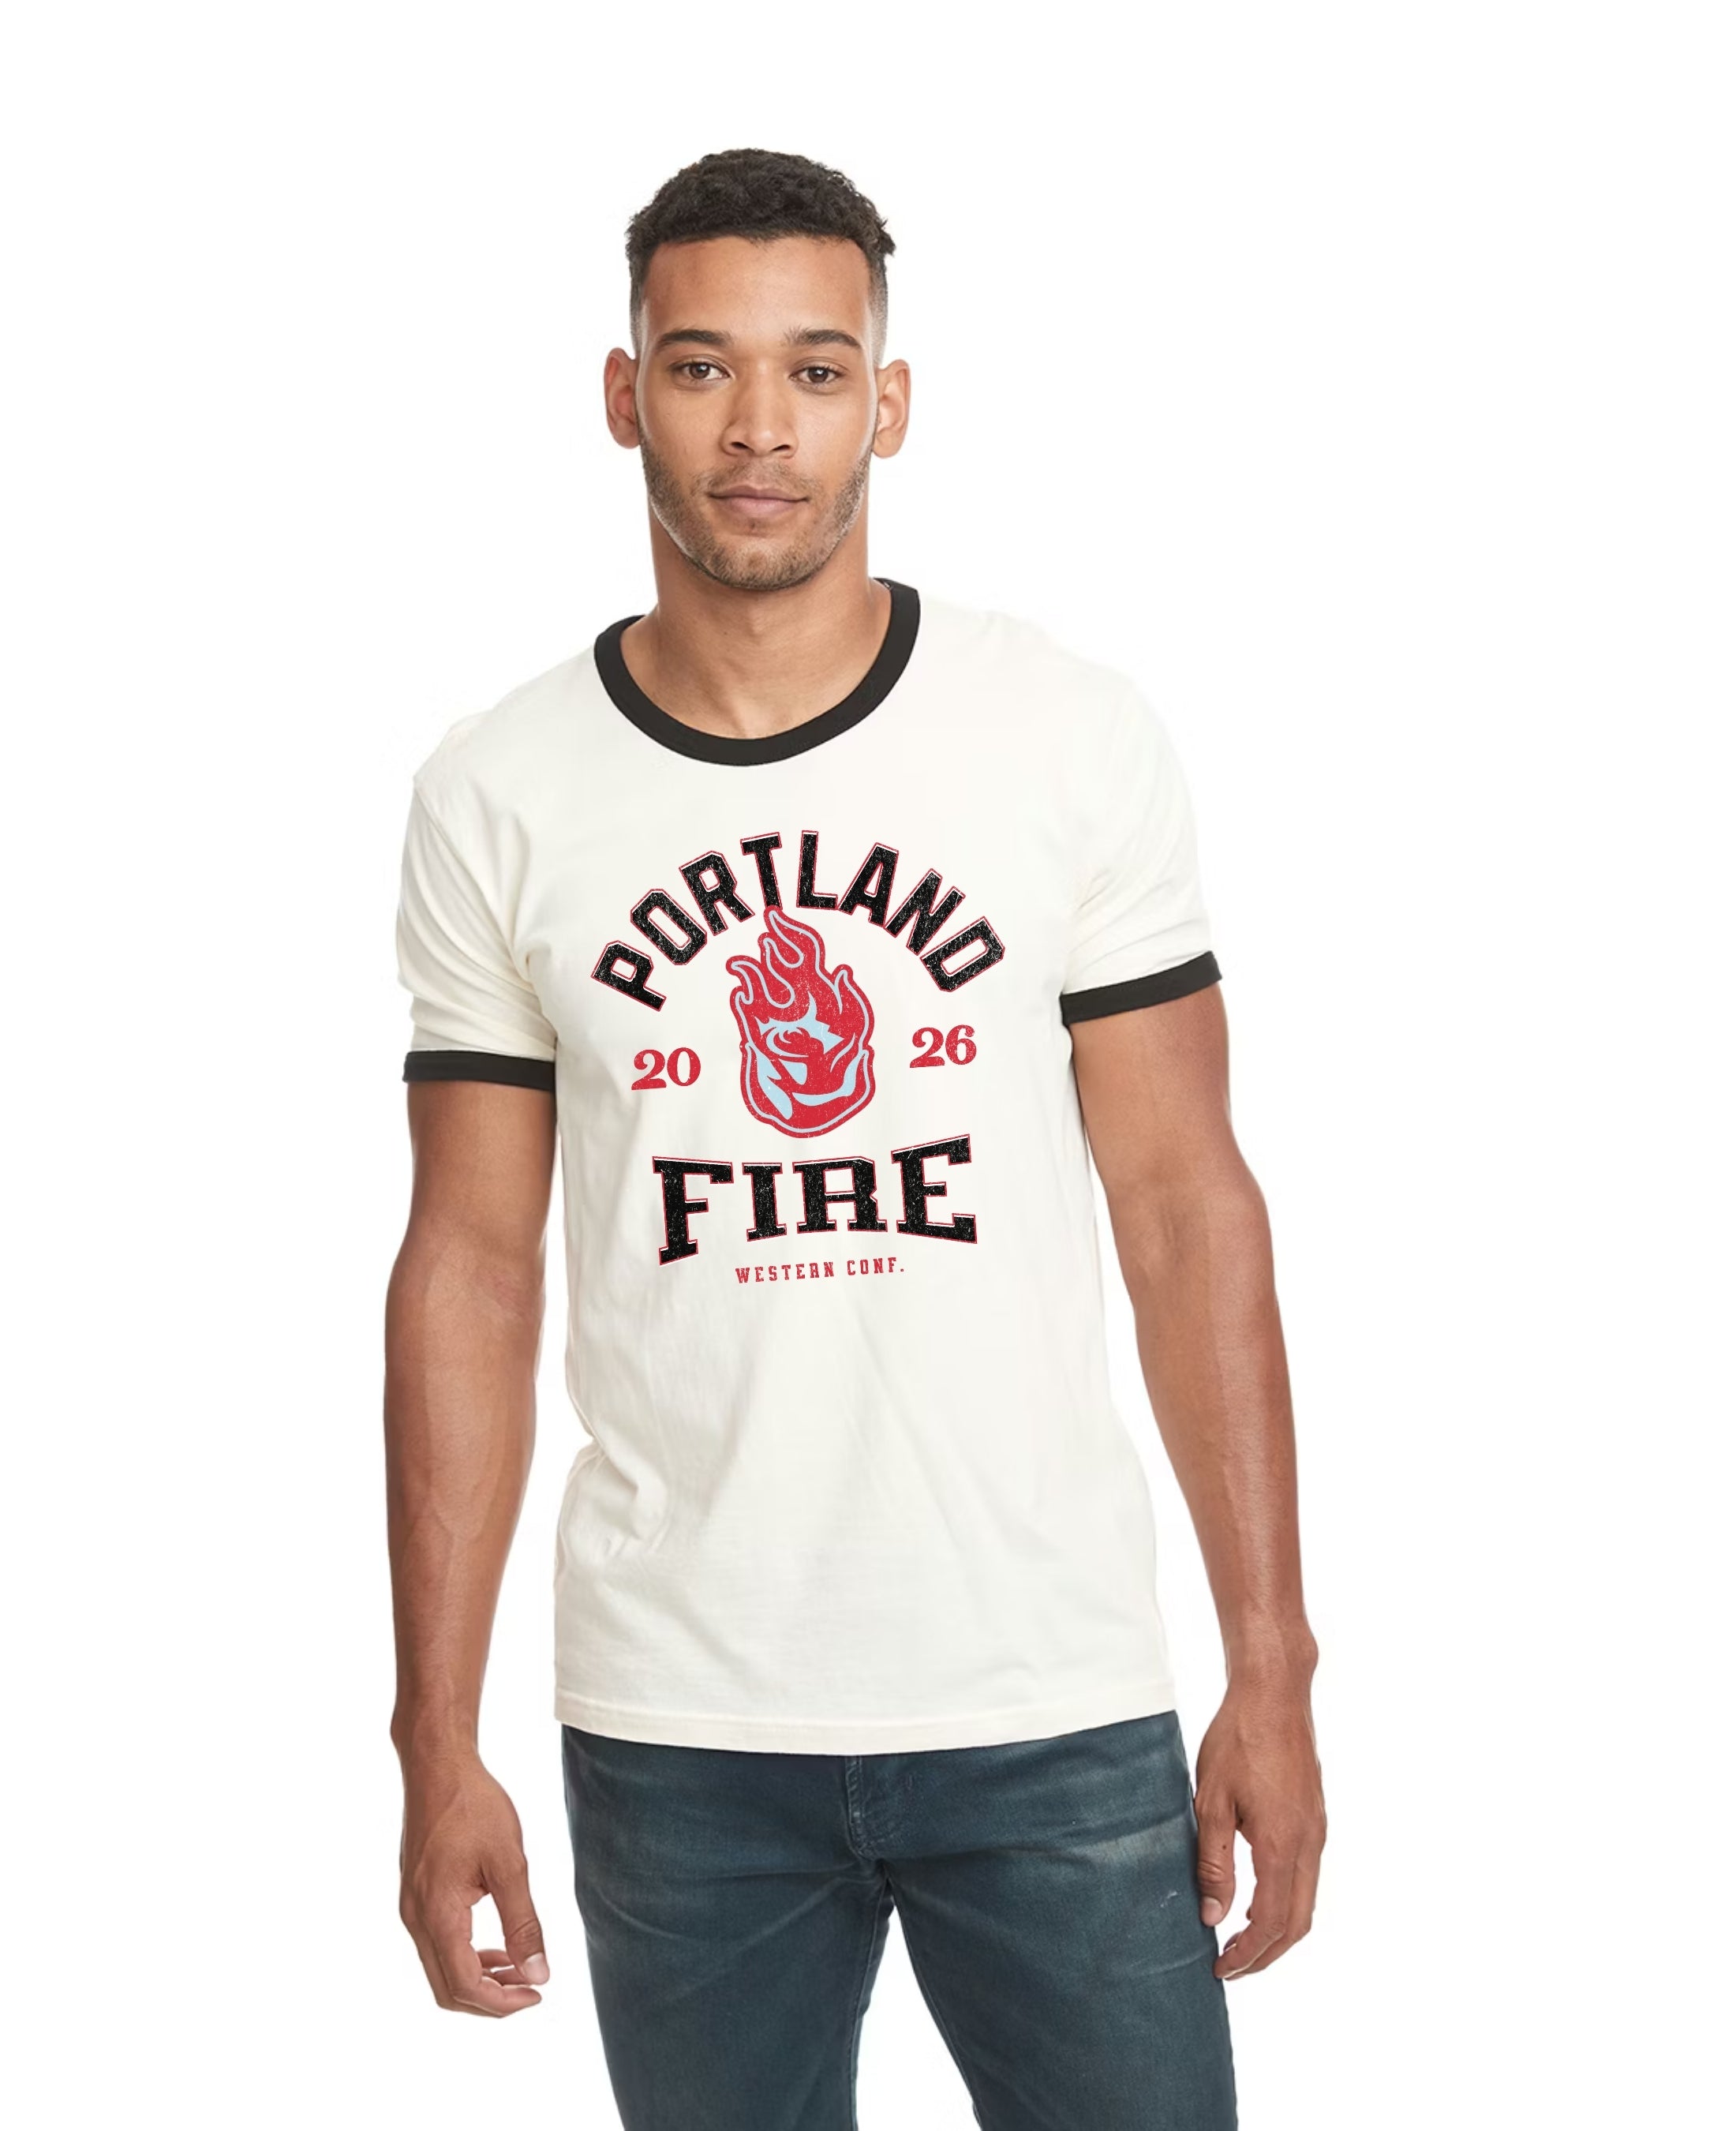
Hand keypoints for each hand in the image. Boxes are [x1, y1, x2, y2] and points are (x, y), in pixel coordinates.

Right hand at [398, 1751, 549, 2014]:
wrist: (436, 1765)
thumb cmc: (474, 1805)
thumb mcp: (509, 1862)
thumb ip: (523, 1922)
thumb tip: (539, 1973)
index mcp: (438, 1914)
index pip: (465, 1985)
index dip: (502, 2003)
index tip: (538, 1994)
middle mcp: (415, 1919)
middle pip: (447, 1989)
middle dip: (490, 1999)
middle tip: (531, 1987)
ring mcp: (410, 1908)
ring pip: (440, 1969)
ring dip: (479, 1978)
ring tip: (520, 1968)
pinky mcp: (413, 1895)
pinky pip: (436, 1945)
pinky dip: (466, 1955)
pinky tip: (496, 1944)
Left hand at [1194, 1673, 1325, 1979]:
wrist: (1274, 1693)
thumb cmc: (1238, 1739)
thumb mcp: (1212, 1801)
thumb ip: (1213, 1863)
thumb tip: (1213, 1917)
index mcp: (1282, 1844)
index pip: (1272, 1922)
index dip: (1248, 1954)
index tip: (1221, 1969)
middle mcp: (1310, 1843)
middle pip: (1298, 1922)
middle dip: (1267, 1954)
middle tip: (1231, 1967)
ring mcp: (1318, 1830)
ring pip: (1307, 1901)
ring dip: (1278, 1929)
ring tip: (1240, 1940)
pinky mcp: (1315, 1817)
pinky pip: (1308, 1876)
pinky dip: (1286, 1901)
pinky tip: (1258, 1898)